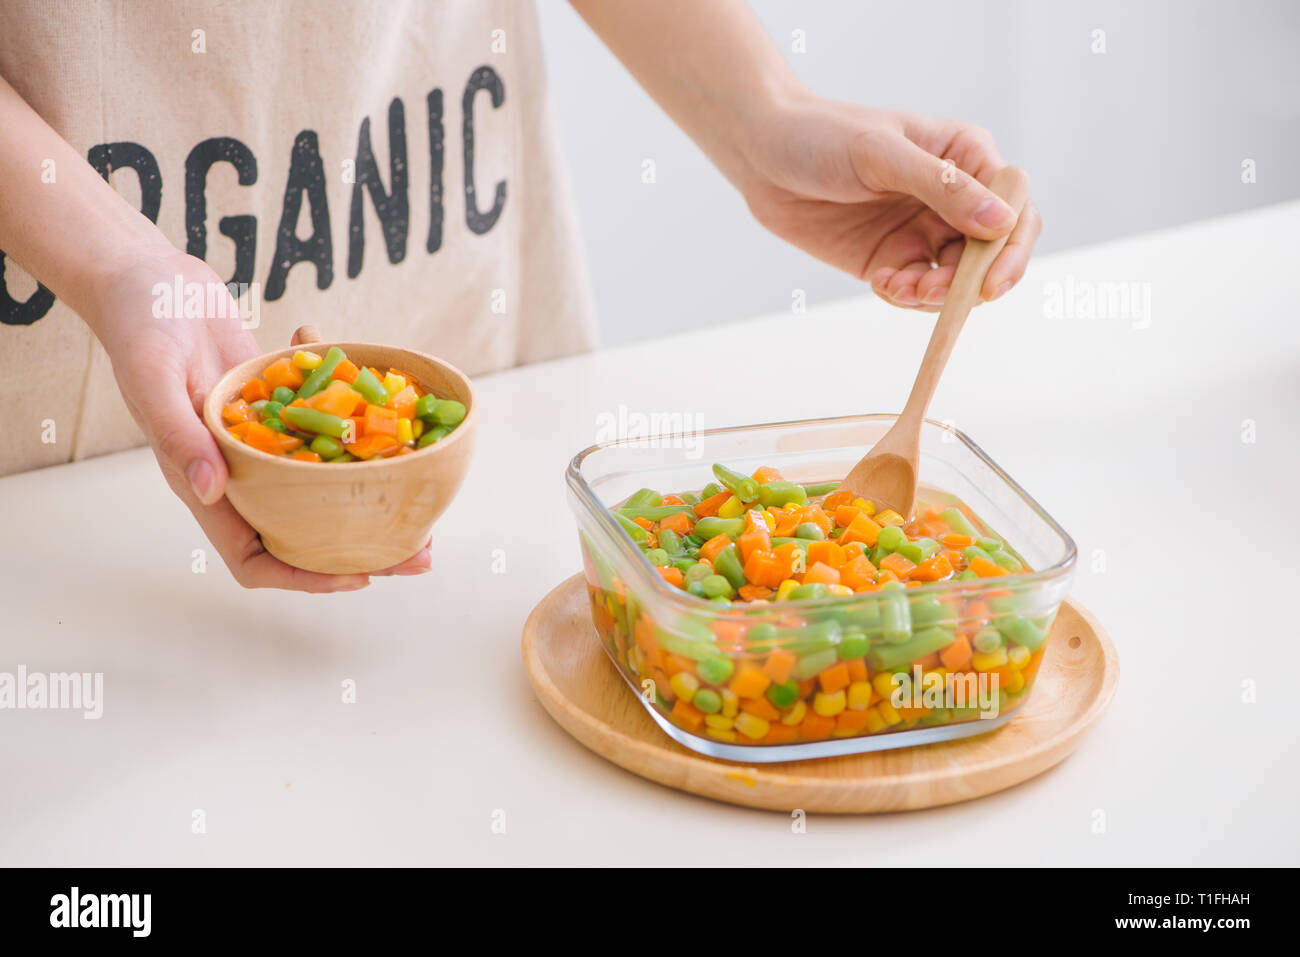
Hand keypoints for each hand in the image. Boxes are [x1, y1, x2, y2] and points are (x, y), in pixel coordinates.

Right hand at [90, 250, 429, 590]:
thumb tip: (212, 492)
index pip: (252, 558)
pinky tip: (390, 403)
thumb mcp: (152, 378)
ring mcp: (264, 440)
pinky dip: (357, 420)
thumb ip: (180, 437)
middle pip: (305, 531)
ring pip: (324, 486)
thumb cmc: (137, 325)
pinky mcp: (280, 407)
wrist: (148, 277)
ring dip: (373, 493)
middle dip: (362, 546)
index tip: (358, 575)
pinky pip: (325, 428)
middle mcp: (239, 471)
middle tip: (422, 548)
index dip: (303, 577)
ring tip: (429, 494)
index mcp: (204, 482)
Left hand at [740, 94, 1041, 310]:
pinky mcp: (890, 259)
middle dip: (967, 282)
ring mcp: (922, 231)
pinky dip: (906, 296)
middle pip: (990, 255)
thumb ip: (941, 187)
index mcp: (967, 158)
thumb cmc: (823, 136)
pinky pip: (916, 291)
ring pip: (954, 280)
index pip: (1015, 209)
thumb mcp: (881, 154)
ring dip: (934, 295)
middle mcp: (953, 198)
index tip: (990, 283)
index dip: (1011, 250)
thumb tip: (1000, 222)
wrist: (762, 154)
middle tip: (930, 293)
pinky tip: (882, 282)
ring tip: (897, 288)